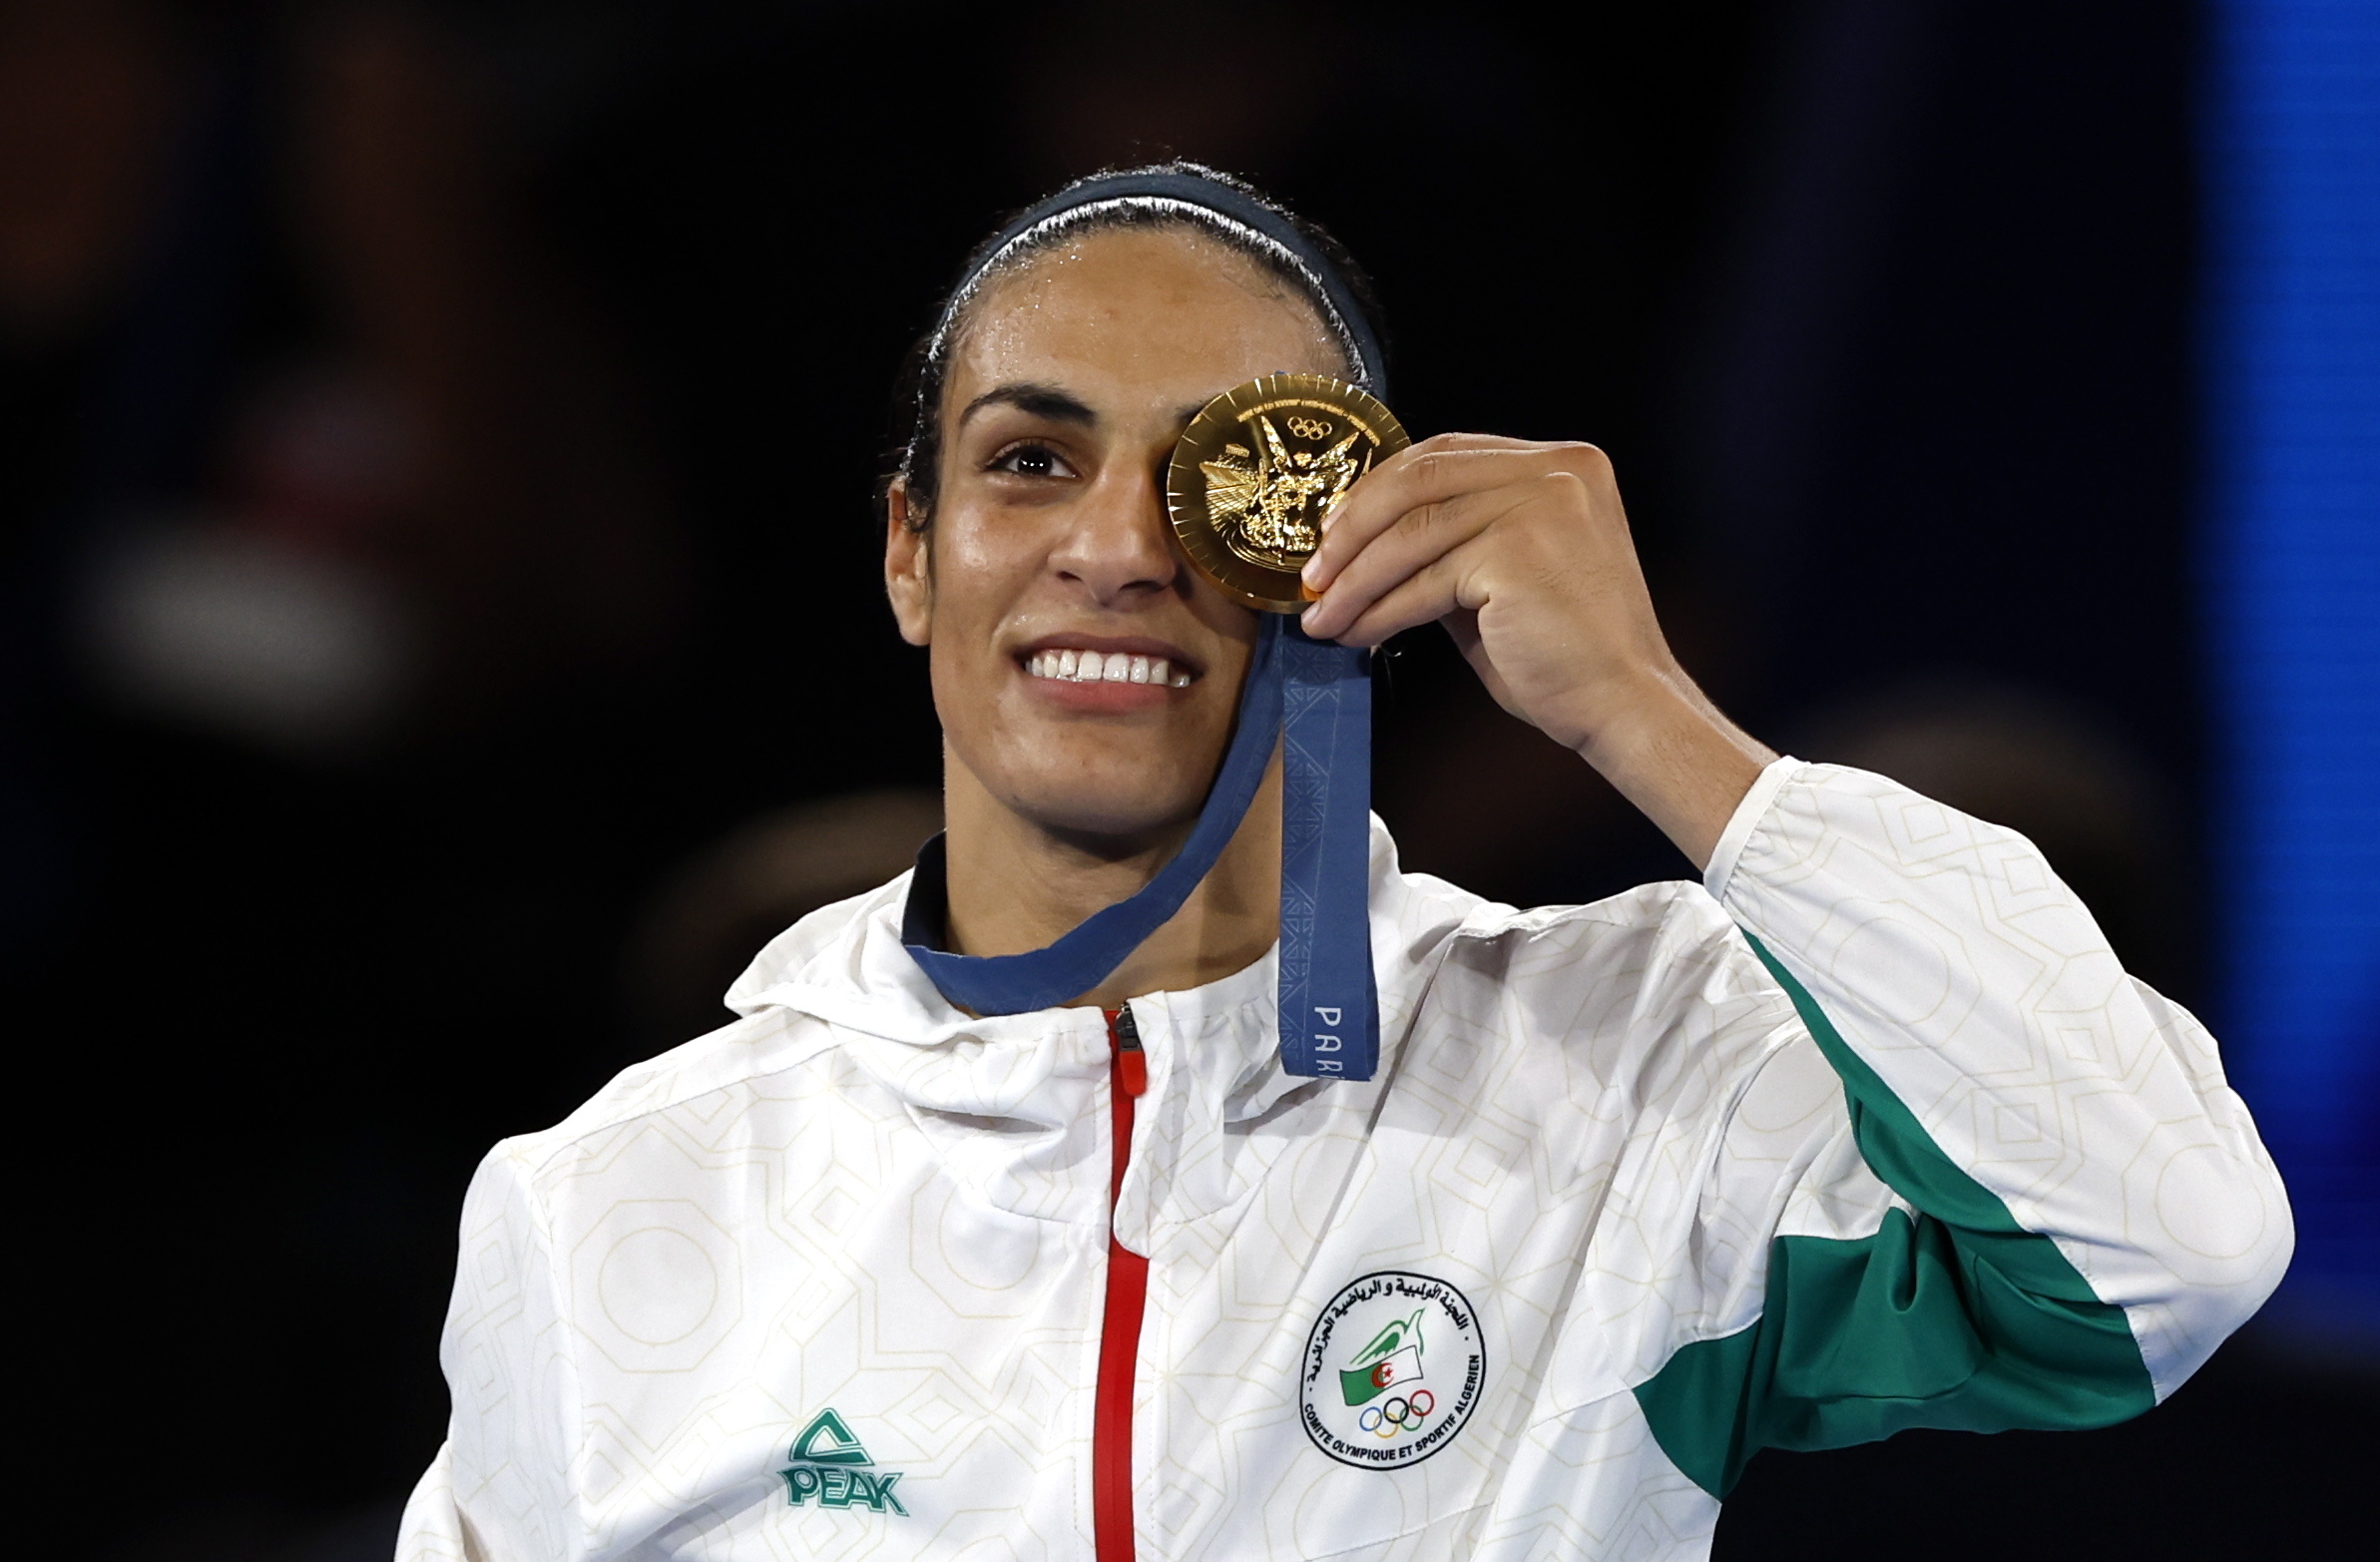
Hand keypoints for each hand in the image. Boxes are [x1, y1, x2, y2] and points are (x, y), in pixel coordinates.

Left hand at [1296, 434, 1774, 869]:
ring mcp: (1543, 503)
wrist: (1622, 705)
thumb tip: (1363, 542)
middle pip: (1419, 478)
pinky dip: (1379, 608)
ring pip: (1412, 531)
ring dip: (1355, 579)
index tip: (1333, 534)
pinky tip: (1357, 633)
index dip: (1377, 490)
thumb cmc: (1566, 655)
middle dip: (1352, 529)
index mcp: (1564, 464)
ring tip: (1323, 616)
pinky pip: (1424, 577)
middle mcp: (1558, 470)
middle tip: (1313, 575)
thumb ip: (1453, 542)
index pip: (1445, 454)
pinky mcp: (1519, 550)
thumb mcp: (1505, 575)